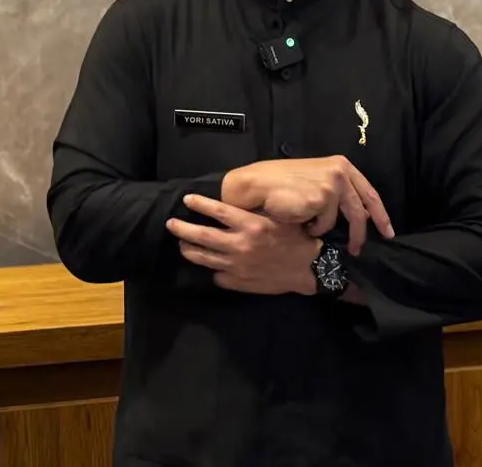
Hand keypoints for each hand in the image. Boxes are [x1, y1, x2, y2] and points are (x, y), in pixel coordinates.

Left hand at [166, 194, 320, 295]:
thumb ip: (252, 212)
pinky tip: (209, 264)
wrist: (309, 267)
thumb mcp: (276, 217)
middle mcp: (240, 245)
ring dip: (189, 249)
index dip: (199, 204)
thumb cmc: (295, 237)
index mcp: (250, 225)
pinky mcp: (238, 282)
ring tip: (182, 244)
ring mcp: (237, 266)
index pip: (217, 211)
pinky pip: (217, 275)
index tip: (187, 199)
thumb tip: (229, 204)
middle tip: (171, 224)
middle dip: (182, 229)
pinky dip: (211, 269)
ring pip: (204, 258)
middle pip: (202, 236)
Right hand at [221, 156, 394, 255]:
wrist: (255, 185)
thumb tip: (358, 216)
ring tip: (304, 221)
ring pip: (339, 221)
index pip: (370, 193)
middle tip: (356, 250)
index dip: (380, 215)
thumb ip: (337, 193)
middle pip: (360, 211)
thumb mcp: (315, 182)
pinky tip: (296, 217)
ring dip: (322, 228)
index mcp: (340, 165)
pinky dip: (311, 228)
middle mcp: (340, 172)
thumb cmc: (280, 184)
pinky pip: (323, 225)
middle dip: (360, 234)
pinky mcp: (322, 199)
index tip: (387, 233)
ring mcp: (332, 185)